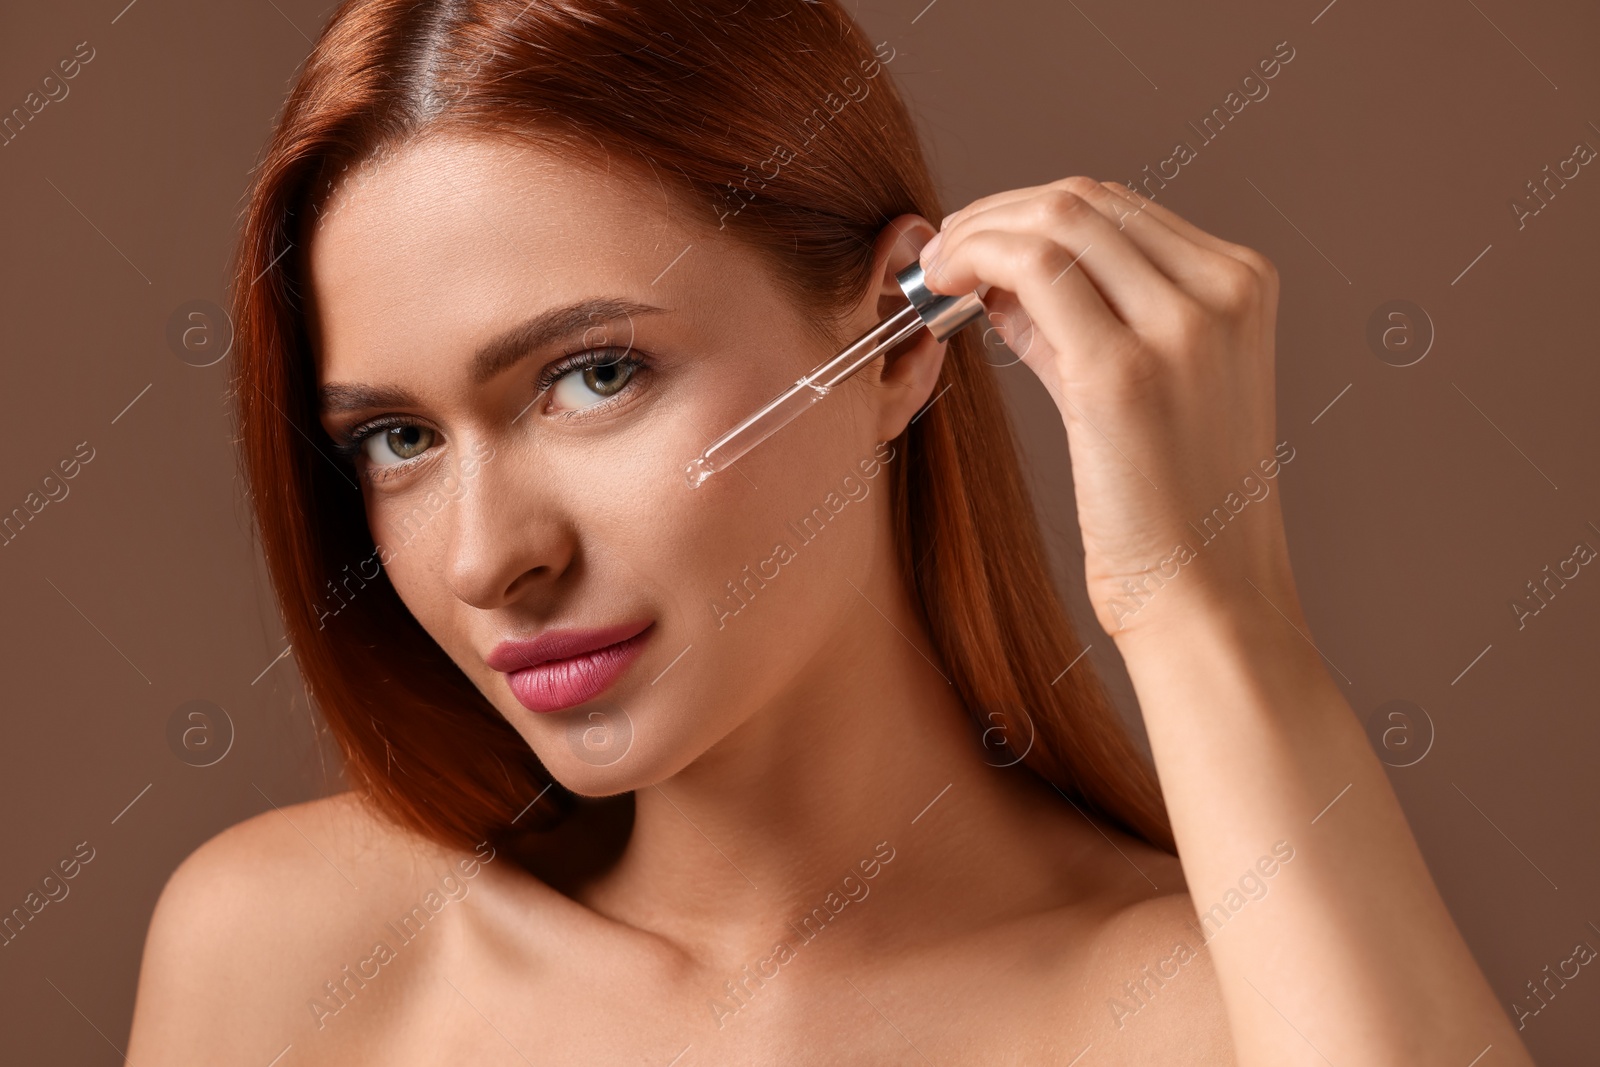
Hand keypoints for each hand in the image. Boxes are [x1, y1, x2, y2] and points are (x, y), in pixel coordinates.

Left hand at [919, 176, 1295, 641]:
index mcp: (1242, 287)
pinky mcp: (1123, 372)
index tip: (977, 243)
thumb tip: (1004, 277)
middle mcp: (1224, 292)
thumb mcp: (1136, 389)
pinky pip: (1032, 268)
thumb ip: (1079, 323)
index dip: (1032, 214)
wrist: (1207, 603)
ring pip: (1056, 219)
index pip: (1118, 208)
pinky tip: (944, 291)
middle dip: (997, 215)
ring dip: (978, 232)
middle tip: (941, 253)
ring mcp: (1181, 326)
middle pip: (1085, 201)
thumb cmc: (1171, 512)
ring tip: (935, 273)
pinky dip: (976, 260)